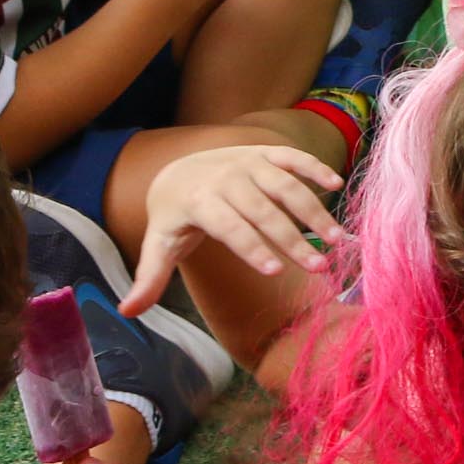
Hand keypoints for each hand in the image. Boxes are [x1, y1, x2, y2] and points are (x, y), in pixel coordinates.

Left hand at [121, 143, 343, 312]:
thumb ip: (150, 278)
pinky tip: (336, 186)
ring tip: (336, 238)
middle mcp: (225, 177)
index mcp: (198, 200)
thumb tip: (127, 312)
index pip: (228, 226)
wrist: (178, 167)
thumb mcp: (160, 244)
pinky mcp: (265, 152)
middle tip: (319, 266)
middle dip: (292, 239)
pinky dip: (314, 168)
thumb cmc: (175, 216)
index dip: (251, 247)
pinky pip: (293, 157)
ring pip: (285, 185)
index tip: (275, 271)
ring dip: (313, 210)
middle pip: (263, 210)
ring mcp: (247, 161)